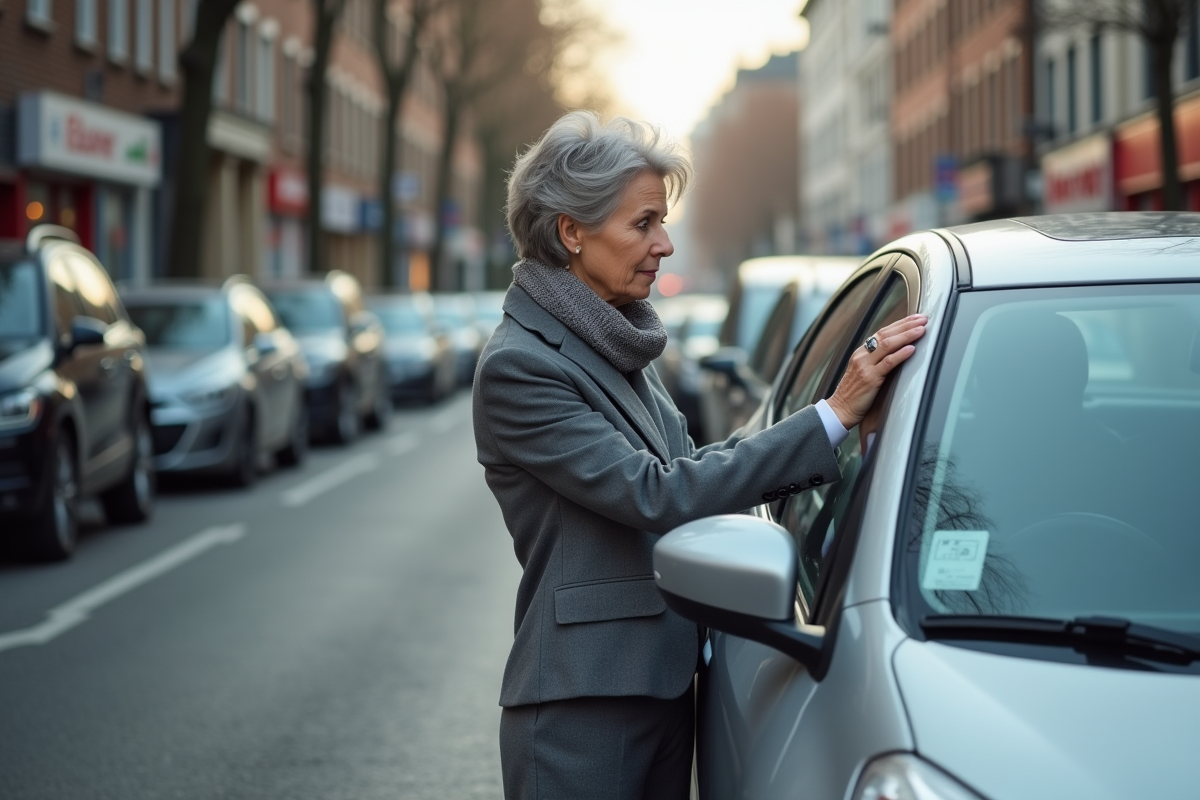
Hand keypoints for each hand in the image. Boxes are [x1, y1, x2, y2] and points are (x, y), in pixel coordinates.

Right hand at [826, 314, 927, 429]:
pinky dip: (900, 354)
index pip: (882, 332)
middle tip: (923, 319)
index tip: (915, 319)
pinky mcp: (870, 378)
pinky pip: (887, 363)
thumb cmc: (853, 395)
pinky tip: (911, 349)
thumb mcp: (863, 373)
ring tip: (921, 330)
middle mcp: (862, 356)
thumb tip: (897, 354)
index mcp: (861, 353)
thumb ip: (876, 362)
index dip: (900, 324)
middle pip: (886, 334)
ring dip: (907, 336)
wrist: (839, 410)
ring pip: (887, 345)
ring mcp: (865, 366)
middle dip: (906, 325)